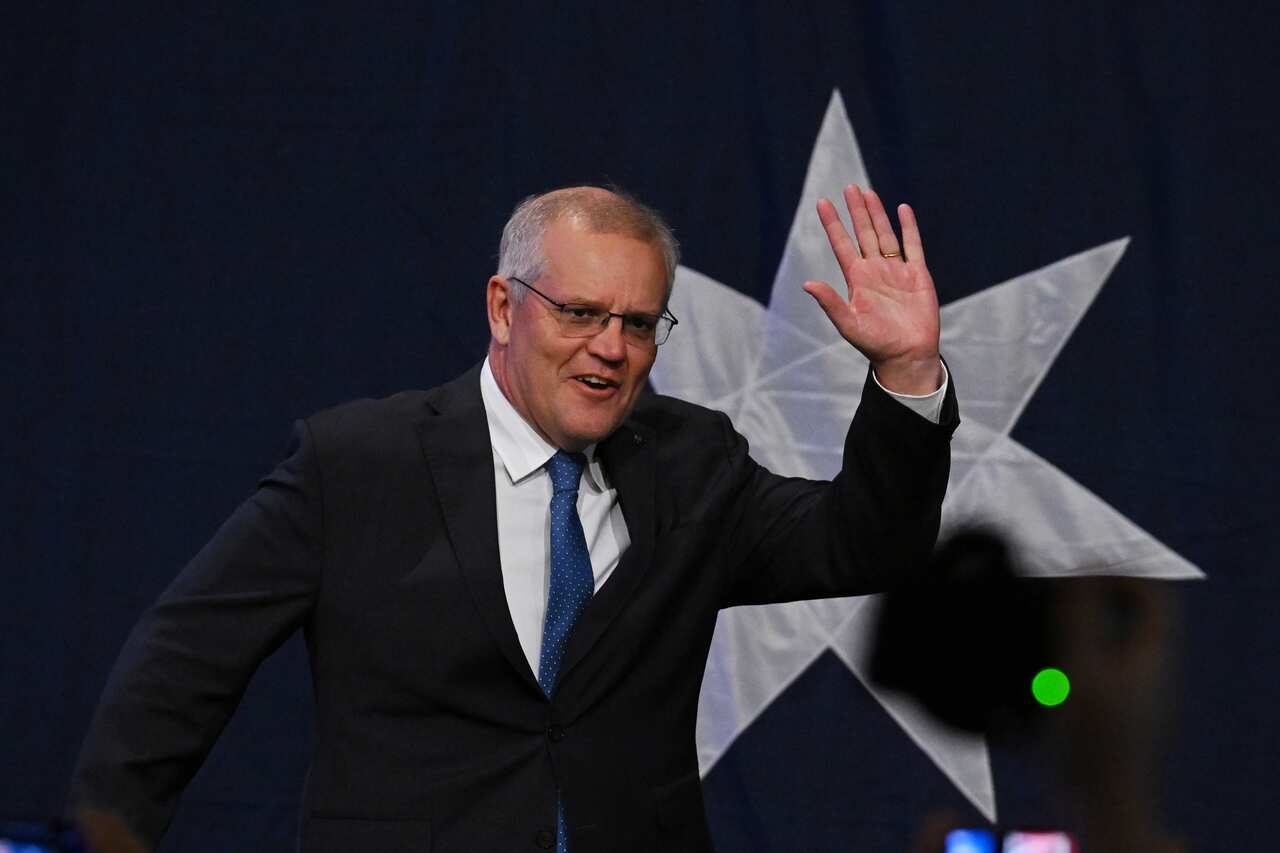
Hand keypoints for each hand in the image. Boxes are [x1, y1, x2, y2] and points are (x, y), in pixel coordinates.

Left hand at [802, 185, 941, 394]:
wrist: (907, 355)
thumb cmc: (875, 344)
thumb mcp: (848, 323)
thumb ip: (830, 302)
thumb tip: (807, 283)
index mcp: (857, 279)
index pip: (842, 244)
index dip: (833, 223)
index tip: (822, 203)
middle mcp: (875, 271)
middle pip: (864, 234)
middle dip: (856, 211)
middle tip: (849, 187)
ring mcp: (896, 271)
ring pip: (885, 235)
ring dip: (877, 214)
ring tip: (868, 192)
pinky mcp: (918, 275)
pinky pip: (913, 245)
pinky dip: (908, 227)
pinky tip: (902, 210)